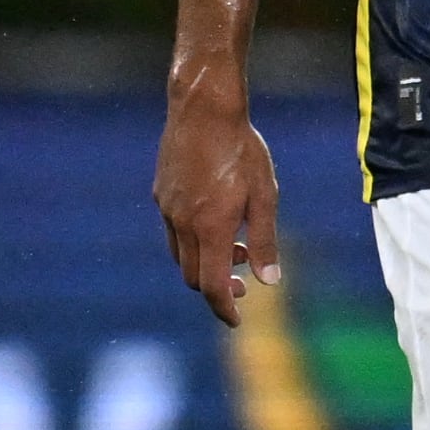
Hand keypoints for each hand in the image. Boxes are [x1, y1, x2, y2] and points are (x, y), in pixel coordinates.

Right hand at [155, 81, 280, 325]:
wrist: (203, 110)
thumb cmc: (243, 150)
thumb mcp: (265, 195)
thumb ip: (265, 240)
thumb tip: (269, 281)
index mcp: (210, 227)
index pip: (209, 285)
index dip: (223, 308)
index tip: (236, 319)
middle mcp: (182, 223)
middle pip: (192, 275)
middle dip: (215, 288)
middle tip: (241, 284)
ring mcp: (167, 209)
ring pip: (180, 254)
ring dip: (204, 264)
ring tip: (236, 251)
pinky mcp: (161, 194)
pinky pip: (173, 231)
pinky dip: (193, 242)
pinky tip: (216, 223)